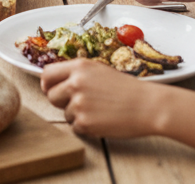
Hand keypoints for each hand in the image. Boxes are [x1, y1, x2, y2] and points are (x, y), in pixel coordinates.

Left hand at [41, 59, 164, 137]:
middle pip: (50, 95)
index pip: (47, 73)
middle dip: (60, 101)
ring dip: (76, 115)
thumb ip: (75, 73)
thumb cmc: (125, 88)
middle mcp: (75, 83)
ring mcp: (79, 103)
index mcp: (78, 67)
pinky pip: (75, 127)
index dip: (47, 83)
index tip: (50, 89)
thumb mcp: (98, 70)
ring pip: (64, 112)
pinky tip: (101, 120)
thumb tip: (54, 81)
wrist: (146, 105)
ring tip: (97, 111)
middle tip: (78, 103)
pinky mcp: (85, 122)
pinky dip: (85, 127)